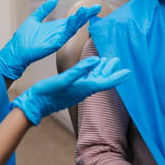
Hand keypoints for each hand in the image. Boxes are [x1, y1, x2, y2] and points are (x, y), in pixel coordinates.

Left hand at [0, 0, 100, 78]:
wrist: (16, 51)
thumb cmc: (24, 38)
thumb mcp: (35, 18)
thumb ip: (44, 9)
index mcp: (57, 27)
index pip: (73, 19)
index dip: (83, 13)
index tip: (93, 7)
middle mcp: (60, 33)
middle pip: (76, 23)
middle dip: (86, 15)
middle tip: (96, 8)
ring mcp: (58, 39)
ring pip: (72, 28)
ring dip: (79, 20)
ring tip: (85, 11)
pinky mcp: (54, 44)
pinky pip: (64, 35)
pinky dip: (69, 28)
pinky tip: (73, 20)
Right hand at [11, 56, 129, 124]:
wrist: (35, 104)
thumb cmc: (48, 92)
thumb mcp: (64, 79)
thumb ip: (80, 69)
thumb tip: (96, 60)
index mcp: (85, 88)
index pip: (106, 82)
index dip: (118, 76)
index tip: (129, 72)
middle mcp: (84, 90)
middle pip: (102, 79)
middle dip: (111, 70)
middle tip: (118, 59)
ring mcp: (78, 90)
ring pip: (94, 78)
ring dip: (101, 69)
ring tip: (108, 60)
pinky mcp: (72, 89)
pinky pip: (86, 79)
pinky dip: (91, 72)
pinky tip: (91, 67)